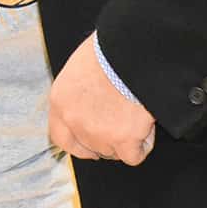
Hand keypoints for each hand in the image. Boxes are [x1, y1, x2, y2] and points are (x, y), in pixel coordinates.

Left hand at [49, 33, 156, 165]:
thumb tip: (89, 102)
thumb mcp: (80, 67)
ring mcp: (98, 134)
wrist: (131, 53)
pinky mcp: (124, 141)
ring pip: (113, 151)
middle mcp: (75, 121)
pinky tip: (146, 124)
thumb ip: (78, 93)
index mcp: (60, 100)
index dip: (77, 144)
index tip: (87, 146)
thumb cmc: (109, 51)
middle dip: (105, 140)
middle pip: (90, 147)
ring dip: (126, 137)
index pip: (60, 137)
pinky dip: (143, 143)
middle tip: (119, 123)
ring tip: (133, 110)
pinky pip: (134, 156)